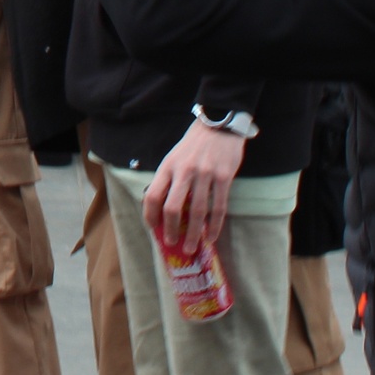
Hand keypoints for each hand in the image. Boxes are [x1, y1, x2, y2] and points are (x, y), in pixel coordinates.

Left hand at [143, 119, 246, 247]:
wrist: (218, 127)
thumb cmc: (193, 146)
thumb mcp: (174, 157)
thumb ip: (168, 180)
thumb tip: (162, 210)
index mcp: (168, 166)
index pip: (153, 195)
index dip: (150, 215)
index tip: (153, 228)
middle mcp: (184, 171)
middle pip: (173, 207)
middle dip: (171, 230)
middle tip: (172, 244)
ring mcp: (205, 174)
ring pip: (197, 211)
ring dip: (193, 234)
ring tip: (191, 247)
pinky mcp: (223, 177)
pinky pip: (218, 207)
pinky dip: (214, 226)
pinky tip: (211, 237)